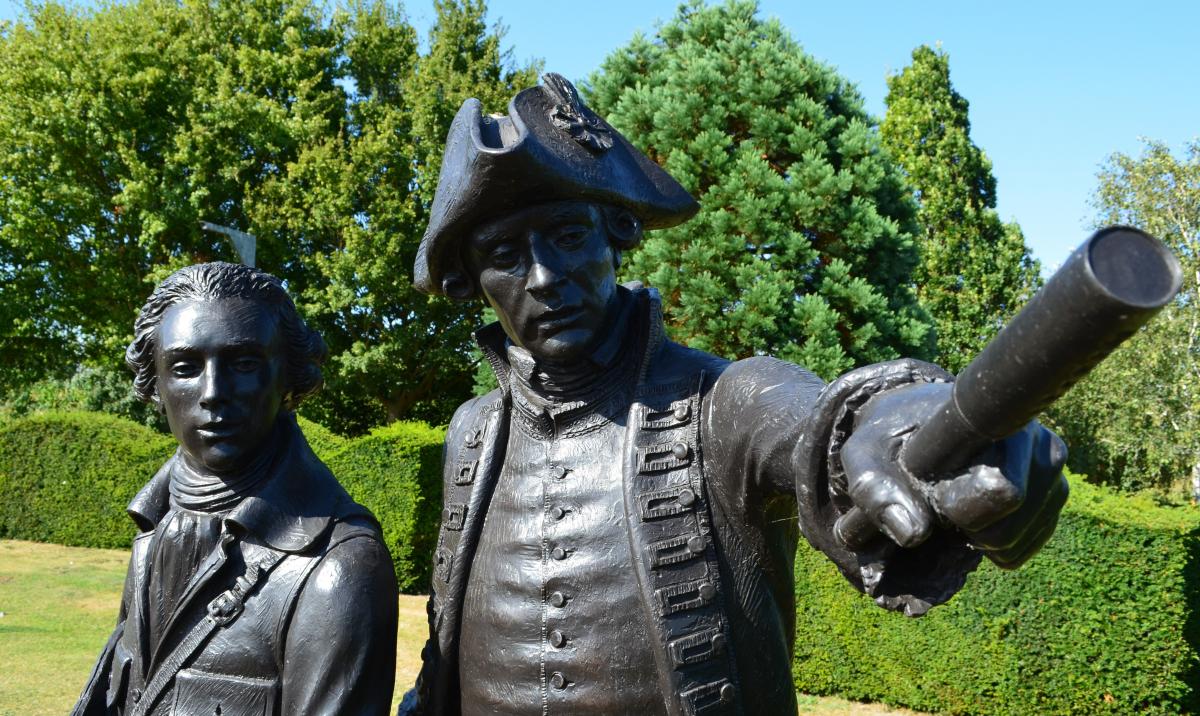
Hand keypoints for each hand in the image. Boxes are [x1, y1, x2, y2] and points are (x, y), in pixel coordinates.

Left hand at [834, 381, 1068, 567]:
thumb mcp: (864, 458)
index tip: (951, 497)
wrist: (922, 426)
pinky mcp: (1055, 496)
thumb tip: (913, 533)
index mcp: (987, 423)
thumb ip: (874, 491)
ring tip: (956, 499)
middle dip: (961, 526)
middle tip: (939, 496)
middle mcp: (1031, 440)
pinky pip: (1020, 552)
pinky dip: (990, 546)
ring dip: (975, 536)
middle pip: (1002, 528)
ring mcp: (1050, 469)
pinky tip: (975, 513)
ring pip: (1011, 543)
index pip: (998, 487)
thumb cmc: (891, 440)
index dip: (972, 501)